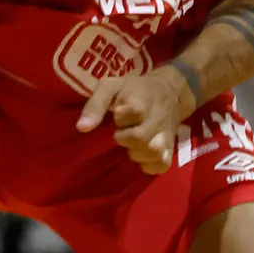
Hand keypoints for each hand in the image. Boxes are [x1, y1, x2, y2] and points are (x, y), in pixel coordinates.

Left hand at [76, 67, 194, 174]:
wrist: (168, 92)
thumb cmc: (132, 88)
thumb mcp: (110, 86)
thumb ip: (95, 105)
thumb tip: (82, 128)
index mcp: (139, 102)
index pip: (127, 116)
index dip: (119, 119)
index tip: (117, 114)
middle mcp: (155, 120)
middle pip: (140, 139)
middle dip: (125, 139)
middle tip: (121, 132)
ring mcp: (165, 135)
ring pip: (155, 153)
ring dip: (137, 154)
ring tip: (131, 145)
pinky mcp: (172, 147)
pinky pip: (163, 164)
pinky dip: (150, 166)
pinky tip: (142, 157)